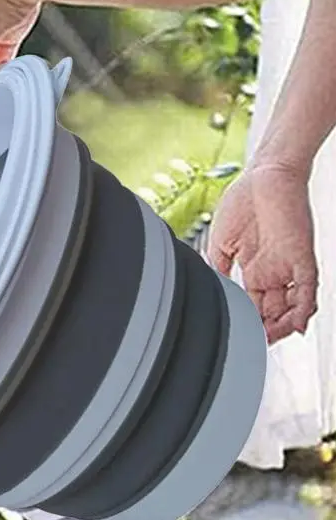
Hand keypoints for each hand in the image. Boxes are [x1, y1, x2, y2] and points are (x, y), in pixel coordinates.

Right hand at [207, 161, 317, 343]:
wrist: (264, 175)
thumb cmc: (244, 200)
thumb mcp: (221, 241)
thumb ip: (217, 267)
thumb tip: (211, 289)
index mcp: (253, 269)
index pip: (254, 305)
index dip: (249, 324)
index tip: (240, 339)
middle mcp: (273, 271)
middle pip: (274, 311)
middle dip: (266, 331)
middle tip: (256, 345)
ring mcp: (288, 265)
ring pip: (293, 306)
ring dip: (284, 326)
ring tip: (272, 338)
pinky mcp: (302, 257)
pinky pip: (308, 289)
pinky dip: (304, 308)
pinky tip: (297, 324)